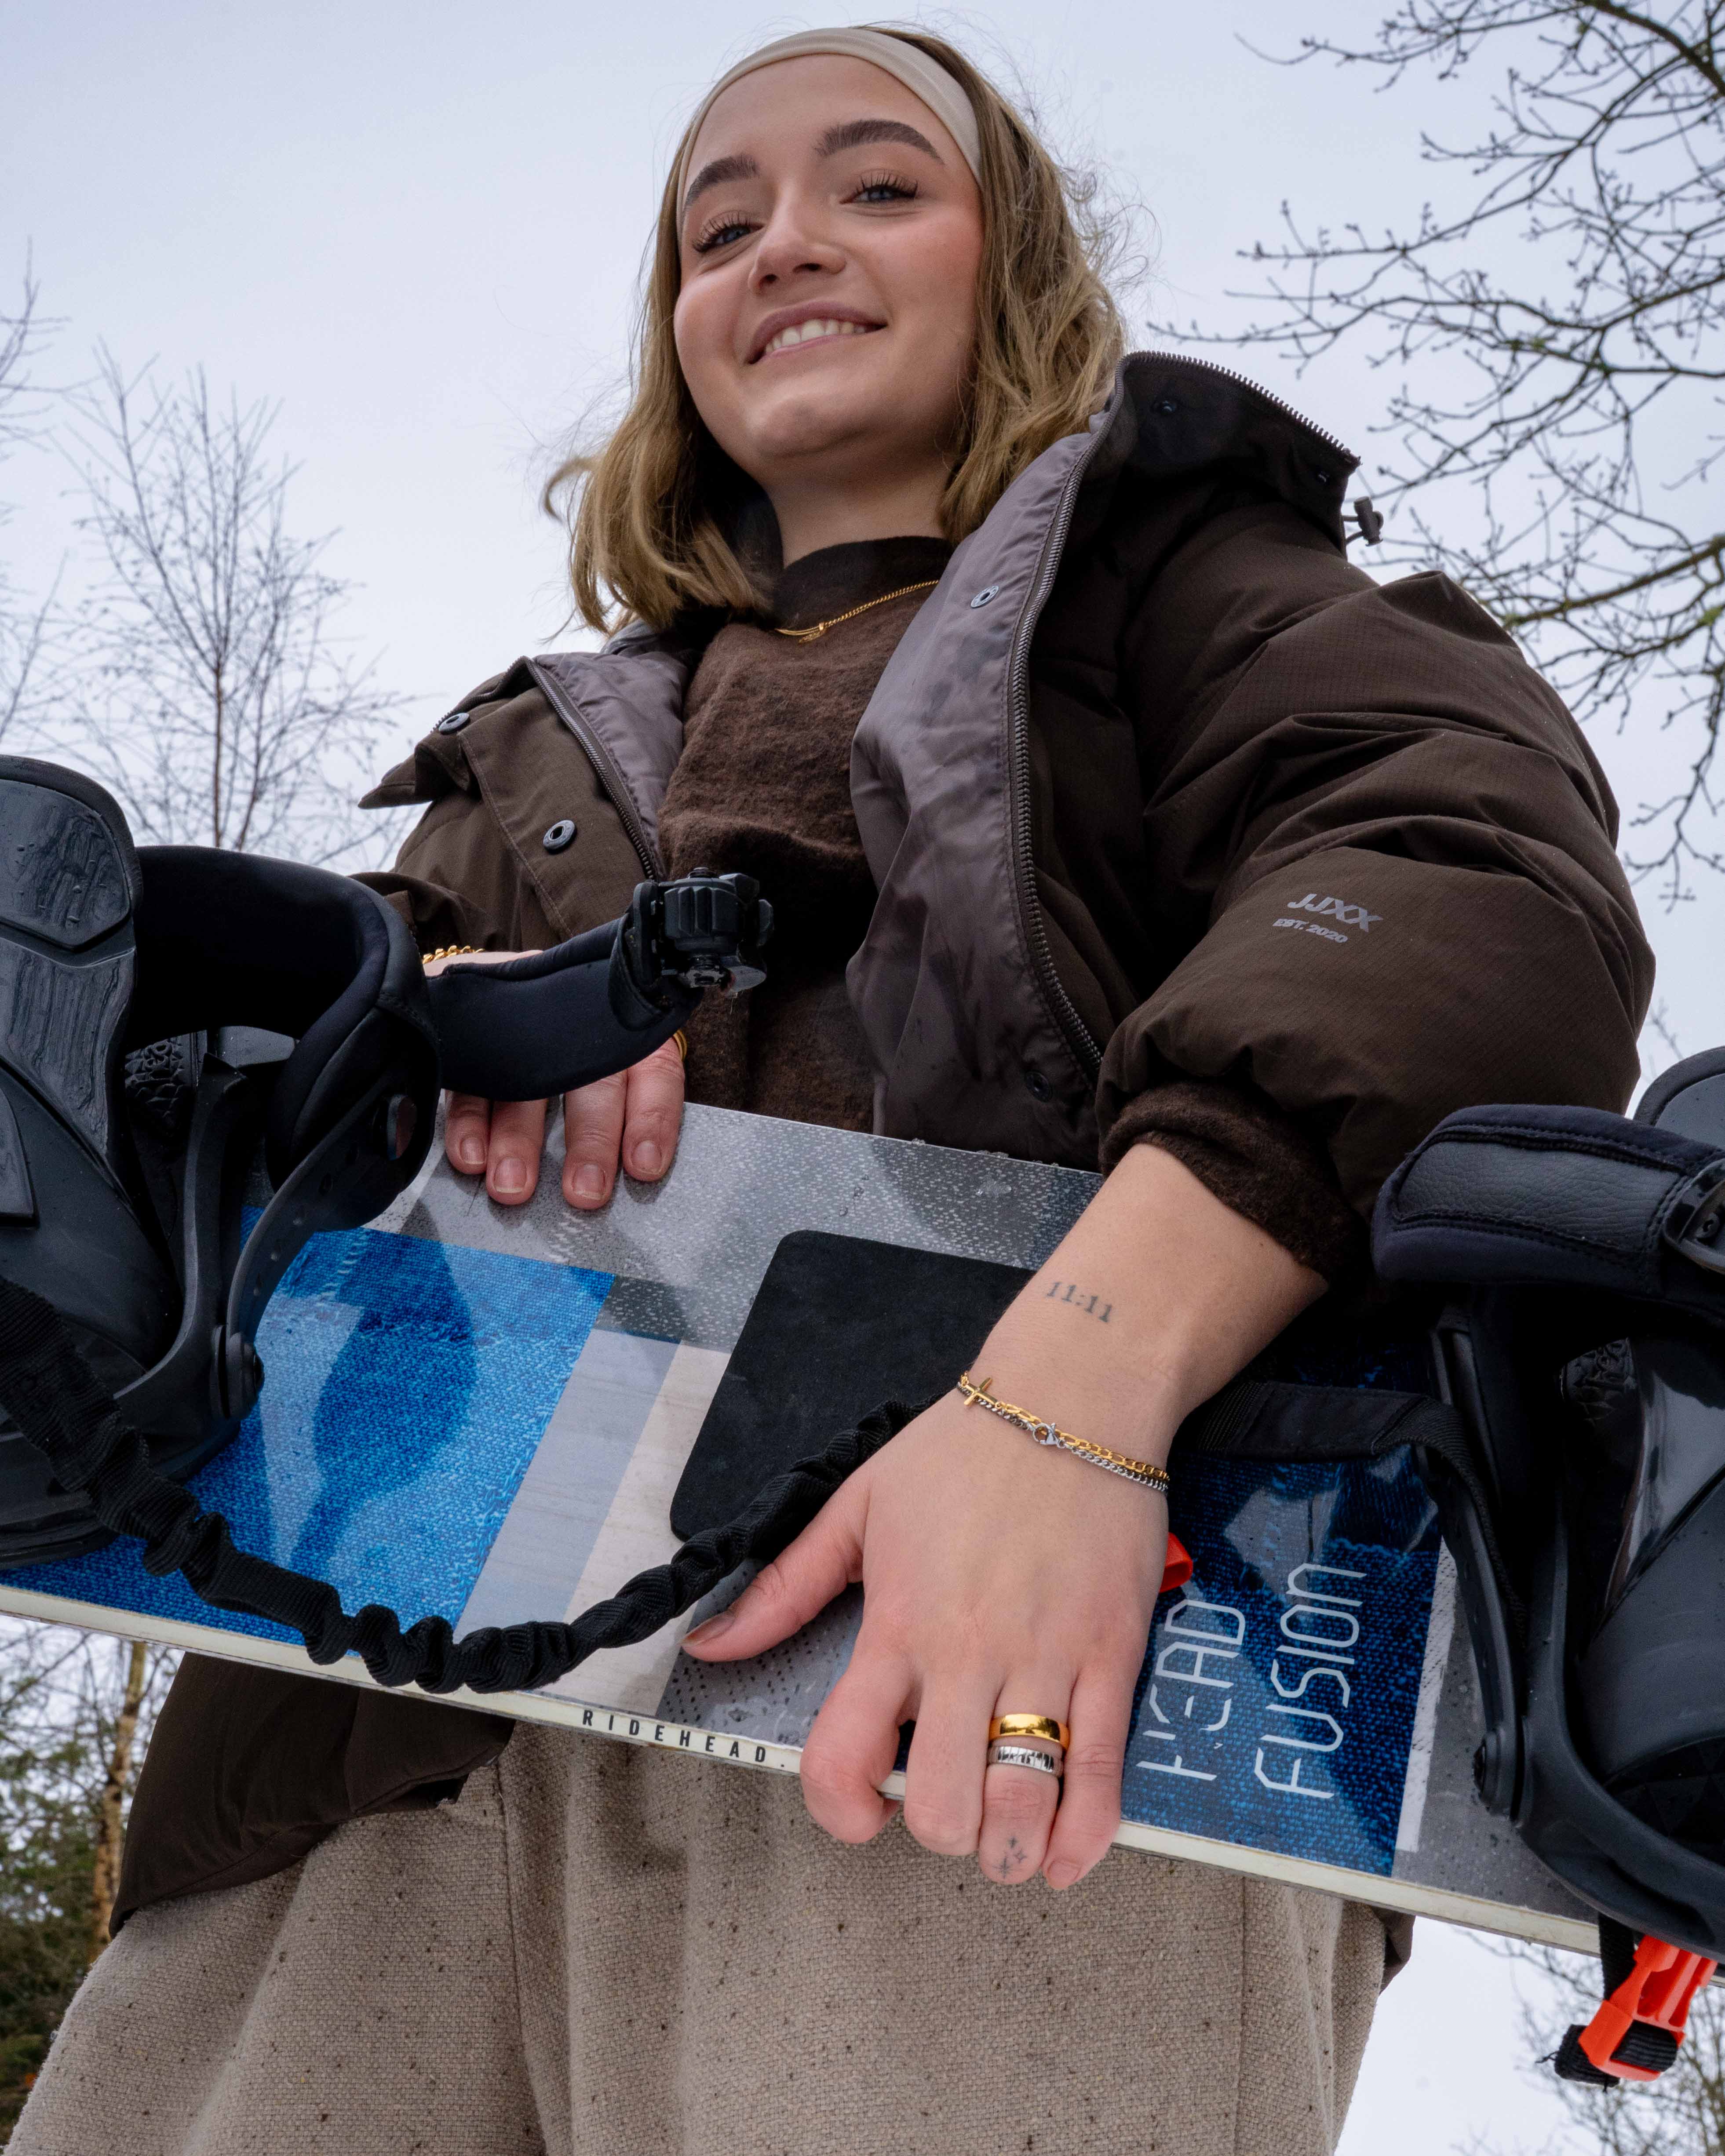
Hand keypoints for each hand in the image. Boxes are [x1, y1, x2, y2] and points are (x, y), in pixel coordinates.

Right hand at [427, 949, 685, 1208]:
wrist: (515, 983)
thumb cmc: (583, 1042)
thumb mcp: (618, 1059)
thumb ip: (632, 1106)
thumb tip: (643, 1165)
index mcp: (629, 1035)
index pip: (654, 1072)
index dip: (652, 1119)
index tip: (645, 1165)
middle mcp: (583, 1030)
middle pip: (593, 1087)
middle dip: (590, 1142)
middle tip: (584, 1190)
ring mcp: (527, 1032)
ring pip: (528, 1087)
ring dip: (519, 1140)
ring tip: (514, 1185)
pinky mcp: (479, 1038)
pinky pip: (473, 1082)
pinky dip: (469, 1122)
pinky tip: (472, 1157)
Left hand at [684, 1145, 1327, 1886]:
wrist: (1073, 1398)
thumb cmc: (962, 1450)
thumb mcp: (856, 1506)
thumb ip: (784, 1587)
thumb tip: (709, 1646)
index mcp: (898, 1623)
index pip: (843, 1755)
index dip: (839, 1809)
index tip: (858, 1810)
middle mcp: (968, 1654)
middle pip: (942, 1804)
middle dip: (936, 1829)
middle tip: (942, 1804)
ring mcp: (1047, 1659)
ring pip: (1023, 1805)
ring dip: (1007, 1848)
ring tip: (1001, 1835)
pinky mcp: (1114, 1656)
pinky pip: (1103, 1774)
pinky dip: (1084, 1837)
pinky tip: (1064, 1851)